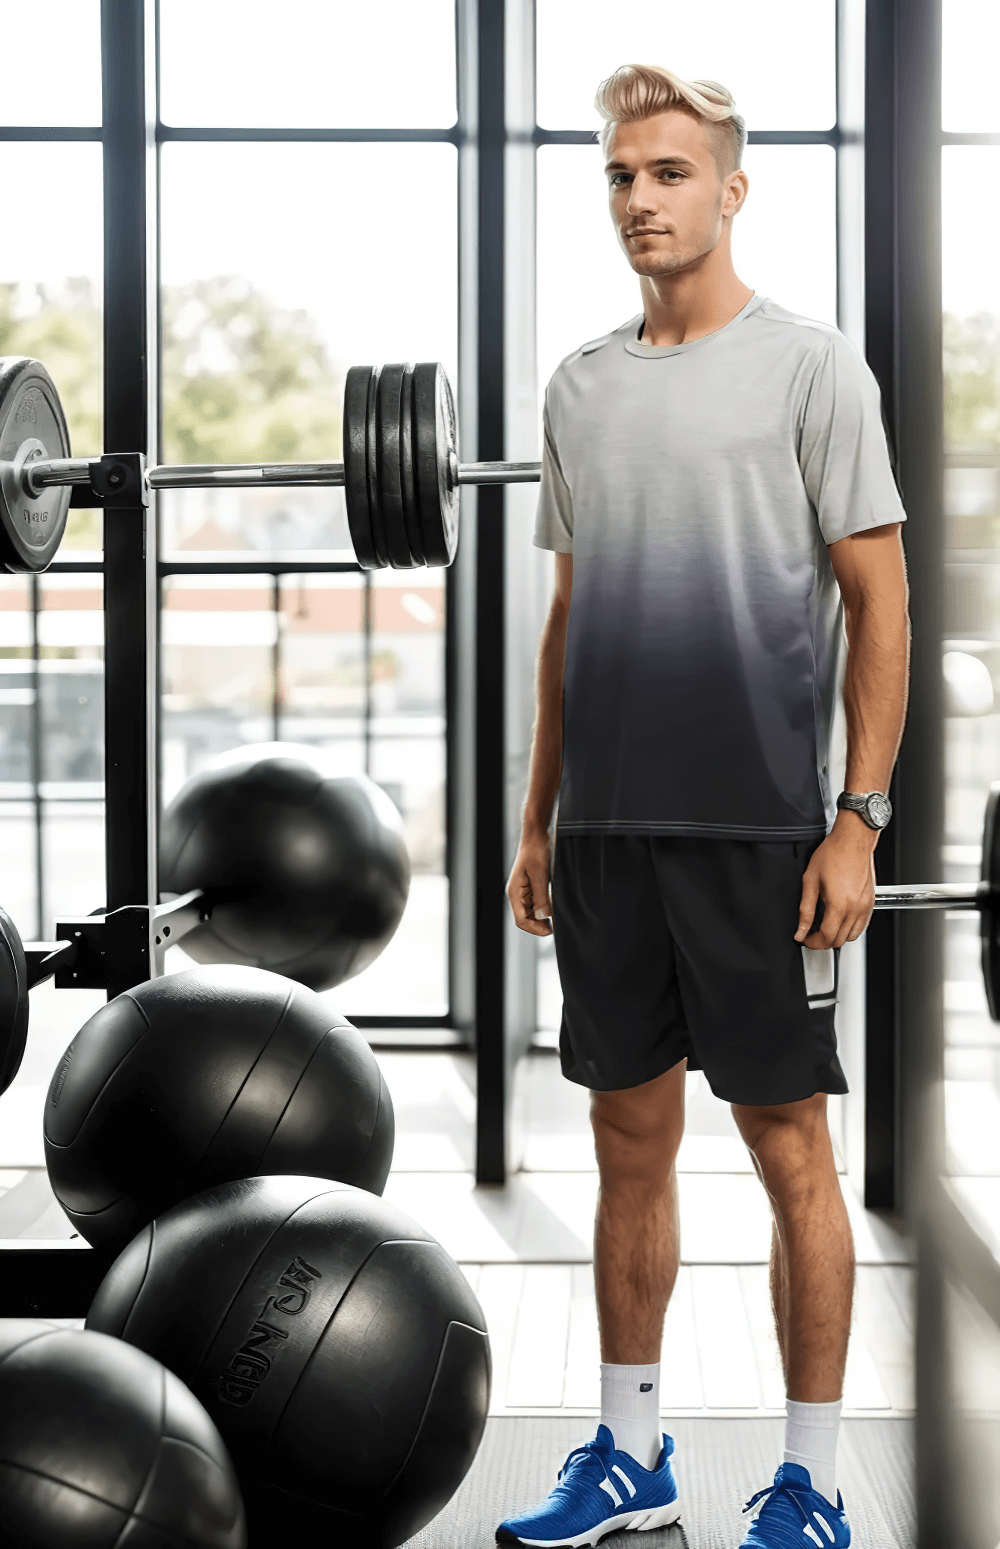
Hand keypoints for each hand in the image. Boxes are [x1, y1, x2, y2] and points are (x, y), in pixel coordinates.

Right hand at [506, 830, 553, 936]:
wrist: (536, 835)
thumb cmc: (535, 850)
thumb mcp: (540, 874)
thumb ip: (541, 896)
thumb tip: (543, 916)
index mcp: (514, 892)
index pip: (521, 920)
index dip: (535, 929)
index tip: (550, 931)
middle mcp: (517, 893)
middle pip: (526, 919)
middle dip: (539, 925)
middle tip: (556, 927)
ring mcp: (523, 890)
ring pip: (531, 912)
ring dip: (543, 918)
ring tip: (557, 918)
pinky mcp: (531, 886)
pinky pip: (536, 903)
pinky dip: (545, 908)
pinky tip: (554, 906)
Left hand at [795, 817, 876, 949]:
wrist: (852, 840)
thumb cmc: (833, 854)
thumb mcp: (810, 881)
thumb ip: (805, 909)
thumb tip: (801, 930)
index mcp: (839, 904)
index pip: (827, 937)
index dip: (813, 942)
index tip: (805, 939)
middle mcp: (855, 908)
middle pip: (839, 940)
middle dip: (823, 941)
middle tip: (811, 934)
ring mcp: (865, 906)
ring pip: (852, 936)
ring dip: (837, 936)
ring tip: (824, 928)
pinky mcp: (871, 902)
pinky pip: (862, 926)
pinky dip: (850, 929)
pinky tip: (839, 920)